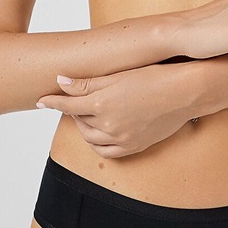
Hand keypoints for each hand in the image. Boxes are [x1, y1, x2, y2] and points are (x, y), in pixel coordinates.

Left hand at [36, 63, 195, 158]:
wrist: (185, 93)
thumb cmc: (154, 77)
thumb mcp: (118, 75)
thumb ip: (87, 82)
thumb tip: (61, 81)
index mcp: (102, 103)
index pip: (68, 104)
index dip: (52, 101)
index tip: (42, 100)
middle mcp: (108, 124)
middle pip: (78, 120)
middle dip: (72, 110)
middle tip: (74, 100)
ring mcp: (121, 138)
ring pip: (90, 137)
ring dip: (84, 126)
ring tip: (88, 114)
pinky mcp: (133, 146)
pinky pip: (106, 152)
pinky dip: (98, 143)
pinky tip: (100, 132)